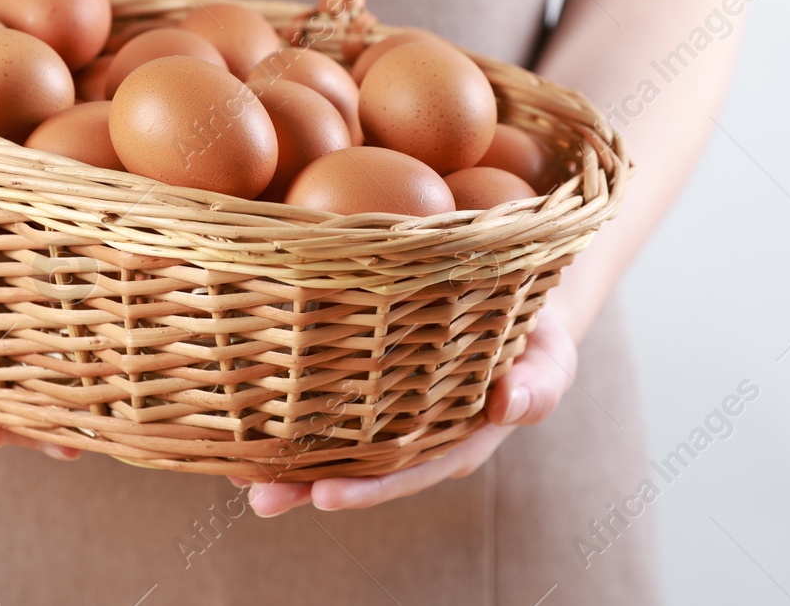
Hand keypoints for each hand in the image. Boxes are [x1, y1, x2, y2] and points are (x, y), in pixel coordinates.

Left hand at [241, 292, 577, 516]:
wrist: (515, 293)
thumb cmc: (535, 330)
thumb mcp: (551, 357)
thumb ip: (538, 385)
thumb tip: (508, 405)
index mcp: (457, 438)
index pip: (409, 470)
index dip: (369, 486)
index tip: (325, 496)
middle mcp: (416, 432)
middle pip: (360, 466)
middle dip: (309, 484)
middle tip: (261, 497)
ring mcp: (389, 406)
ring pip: (334, 437)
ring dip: (286, 456)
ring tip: (237, 468)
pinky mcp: (368, 371)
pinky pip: (327, 394)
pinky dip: (290, 404)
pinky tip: (248, 409)